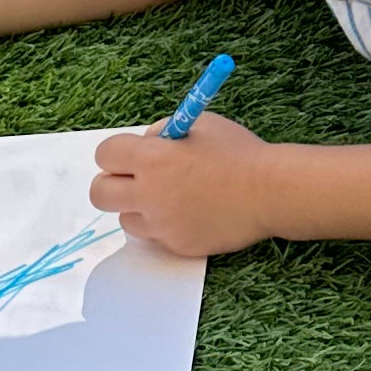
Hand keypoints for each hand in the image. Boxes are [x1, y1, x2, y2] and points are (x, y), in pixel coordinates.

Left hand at [92, 115, 278, 258]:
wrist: (271, 192)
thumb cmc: (239, 153)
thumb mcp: (200, 125)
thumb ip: (164, 133)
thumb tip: (143, 144)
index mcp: (152, 158)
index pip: (105, 155)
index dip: (116, 153)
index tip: (129, 155)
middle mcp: (150, 194)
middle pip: (100, 193)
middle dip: (111, 184)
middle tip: (132, 181)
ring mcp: (162, 224)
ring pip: (126, 219)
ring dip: (140, 208)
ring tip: (171, 198)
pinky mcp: (177, 245)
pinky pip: (157, 237)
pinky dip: (167, 226)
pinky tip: (193, 212)